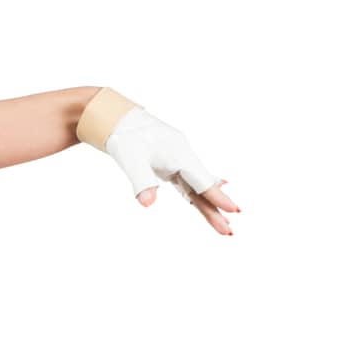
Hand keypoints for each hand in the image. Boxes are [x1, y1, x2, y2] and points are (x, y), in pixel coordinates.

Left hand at [104, 106, 240, 235]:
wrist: (120, 121)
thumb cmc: (126, 138)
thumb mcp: (130, 160)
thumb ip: (141, 182)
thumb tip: (148, 204)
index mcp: (180, 155)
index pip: (202, 182)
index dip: (217, 197)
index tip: (234, 211)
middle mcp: (184, 158)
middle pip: (203, 188)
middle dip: (215, 210)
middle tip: (229, 233)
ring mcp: (180, 161)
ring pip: (197, 188)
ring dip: (209, 206)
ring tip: (223, 225)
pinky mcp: (172, 165)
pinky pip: (190, 183)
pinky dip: (200, 194)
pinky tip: (212, 198)